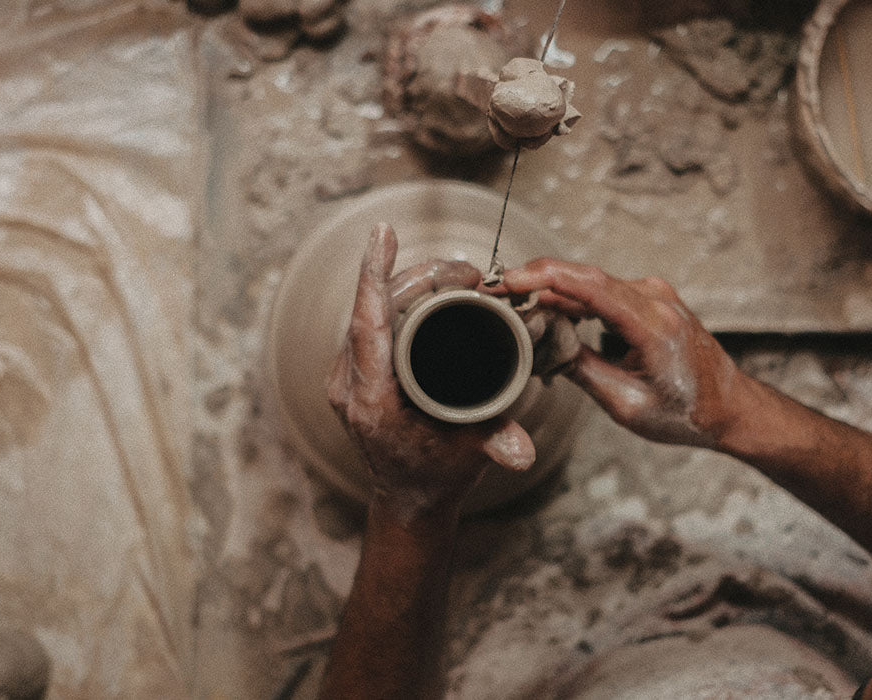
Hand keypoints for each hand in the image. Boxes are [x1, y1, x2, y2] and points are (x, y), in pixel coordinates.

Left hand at [328, 224, 535, 522]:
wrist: (409, 498)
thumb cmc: (437, 476)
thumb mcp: (470, 458)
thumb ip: (495, 447)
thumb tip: (523, 453)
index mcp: (372, 402)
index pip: (367, 327)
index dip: (373, 277)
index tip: (381, 233)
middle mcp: (351, 385)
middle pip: (376, 309)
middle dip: (419, 276)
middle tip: (467, 270)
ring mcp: (349, 376)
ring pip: (372, 310)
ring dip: (411, 282)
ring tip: (460, 275)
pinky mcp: (356, 369)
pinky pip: (372, 320)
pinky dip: (401, 295)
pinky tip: (431, 281)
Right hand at [501, 258, 743, 447]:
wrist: (728, 406)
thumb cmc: (685, 412)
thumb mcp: (625, 404)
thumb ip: (582, 370)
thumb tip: (543, 345)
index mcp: (653, 324)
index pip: (591, 286)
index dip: (545, 278)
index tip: (509, 280)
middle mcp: (655, 299)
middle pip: (585, 276)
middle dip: (536, 279)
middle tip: (496, 292)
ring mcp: (654, 295)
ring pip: (591, 282)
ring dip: (552, 290)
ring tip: (514, 306)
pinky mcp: (649, 299)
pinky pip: (603, 291)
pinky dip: (572, 298)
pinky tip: (547, 312)